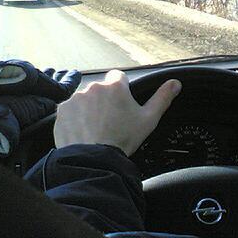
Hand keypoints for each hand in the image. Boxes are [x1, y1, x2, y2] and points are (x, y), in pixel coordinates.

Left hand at [53, 69, 181, 155]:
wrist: (94, 160)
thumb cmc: (123, 139)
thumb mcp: (148, 119)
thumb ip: (162, 98)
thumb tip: (175, 83)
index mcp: (115, 86)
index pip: (118, 77)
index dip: (121, 91)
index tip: (121, 105)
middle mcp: (94, 87)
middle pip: (101, 89)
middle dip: (104, 100)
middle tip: (110, 121)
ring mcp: (76, 98)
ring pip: (85, 99)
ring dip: (89, 109)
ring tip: (95, 129)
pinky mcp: (62, 110)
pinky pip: (70, 110)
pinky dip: (75, 119)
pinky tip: (83, 132)